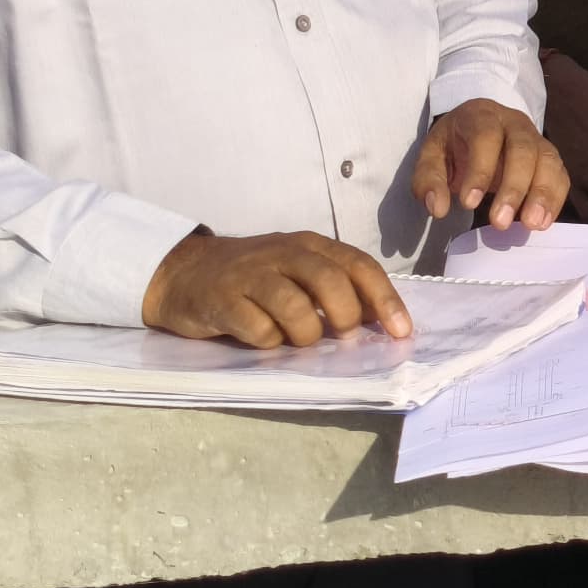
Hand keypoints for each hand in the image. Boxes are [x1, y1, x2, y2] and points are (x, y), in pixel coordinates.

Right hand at [144, 227, 409, 348]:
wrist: (185, 272)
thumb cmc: (253, 278)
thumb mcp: (298, 271)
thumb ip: (337, 288)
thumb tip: (383, 321)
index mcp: (310, 245)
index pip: (359, 266)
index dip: (385, 300)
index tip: (402, 332)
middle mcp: (283, 253)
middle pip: (330, 282)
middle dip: (345, 317)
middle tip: (340, 337)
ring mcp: (251, 275)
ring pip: (296, 308)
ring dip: (305, 334)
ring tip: (296, 340)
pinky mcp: (222, 299)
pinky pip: (259, 329)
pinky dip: (269, 342)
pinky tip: (261, 338)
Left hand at [414, 96, 571, 233]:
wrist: (476, 131)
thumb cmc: (454, 146)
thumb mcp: (431, 157)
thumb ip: (429, 180)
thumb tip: (438, 208)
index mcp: (481, 116)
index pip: (486, 137)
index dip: (480, 169)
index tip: (468, 204)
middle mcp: (515, 123)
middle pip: (523, 149)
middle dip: (513, 187)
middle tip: (499, 222)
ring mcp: (537, 139)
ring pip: (548, 161)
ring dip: (543, 194)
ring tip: (532, 225)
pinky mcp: (549, 158)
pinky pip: (560, 175)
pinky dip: (555, 199)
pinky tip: (543, 222)